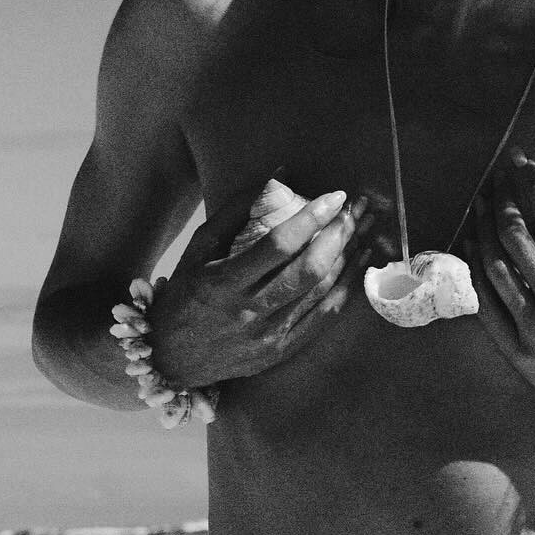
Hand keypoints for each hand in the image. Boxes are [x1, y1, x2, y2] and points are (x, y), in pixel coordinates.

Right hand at [147, 182, 381, 389]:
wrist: (172, 359)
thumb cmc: (185, 294)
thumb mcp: (198, 248)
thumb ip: (235, 210)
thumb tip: (278, 175)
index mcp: (223, 282)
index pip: (278, 245)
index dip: (311, 217)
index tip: (335, 196)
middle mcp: (248, 312)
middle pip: (308, 269)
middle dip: (339, 235)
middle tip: (355, 210)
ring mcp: (268, 336)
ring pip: (322, 293)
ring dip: (348, 257)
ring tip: (363, 229)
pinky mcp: (282, 351)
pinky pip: (324, 317)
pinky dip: (346, 288)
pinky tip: (357, 264)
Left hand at [464, 152, 534, 429]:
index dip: (531, 183)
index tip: (520, 161)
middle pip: (516, 236)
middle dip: (502, 197)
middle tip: (495, 175)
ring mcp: (533, 327)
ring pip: (495, 267)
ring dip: (483, 229)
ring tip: (479, 203)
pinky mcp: (518, 350)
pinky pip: (486, 305)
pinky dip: (475, 272)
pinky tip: (470, 247)